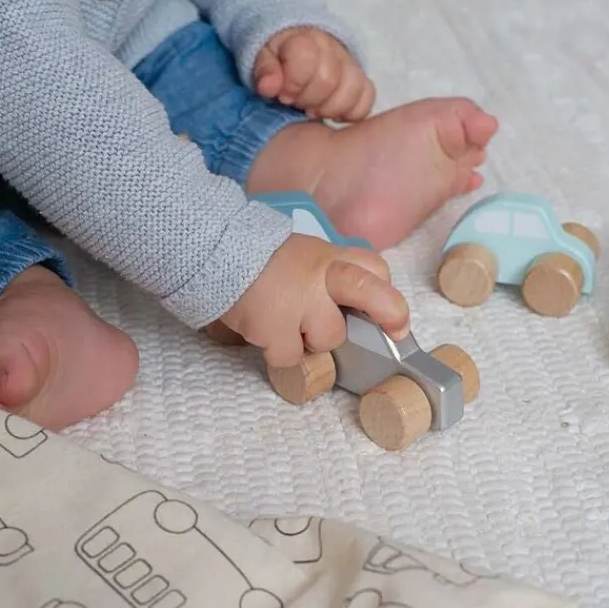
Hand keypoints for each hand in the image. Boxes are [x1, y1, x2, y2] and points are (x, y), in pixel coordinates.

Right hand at [221, 233, 407, 369]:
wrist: (212, 249)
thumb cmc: (257, 254)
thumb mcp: (300, 252)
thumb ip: (325, 273)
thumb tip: (345, 303)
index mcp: (328, 255)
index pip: (373, 267)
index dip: (385, 290)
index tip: (392, 314)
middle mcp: (320, 277)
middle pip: (371, 293)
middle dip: (390, 312)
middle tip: (396, 330)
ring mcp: (299, 304)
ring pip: (328, 338)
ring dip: (312, 340)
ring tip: (289, 325)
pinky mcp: (274, 329)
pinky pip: (291, 358)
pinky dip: (280, 354)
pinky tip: (267, 335)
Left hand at [253, 27, 375, 121]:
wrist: (299, 46)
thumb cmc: (279, 58)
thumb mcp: (262, 58)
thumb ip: (264, 70)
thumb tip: (269, 87)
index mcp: (304, 40)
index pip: (306, 61)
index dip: (293, 84)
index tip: (284, 95)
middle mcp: (332, 48)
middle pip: (329, 80)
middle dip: (309, 99)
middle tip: (297, 103)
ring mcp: (349, 64)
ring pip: (353, 89)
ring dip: (331, 108)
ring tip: (314, 110)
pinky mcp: (361, 79)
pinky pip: (368, 97)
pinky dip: (352, 111)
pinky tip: (334, 114)